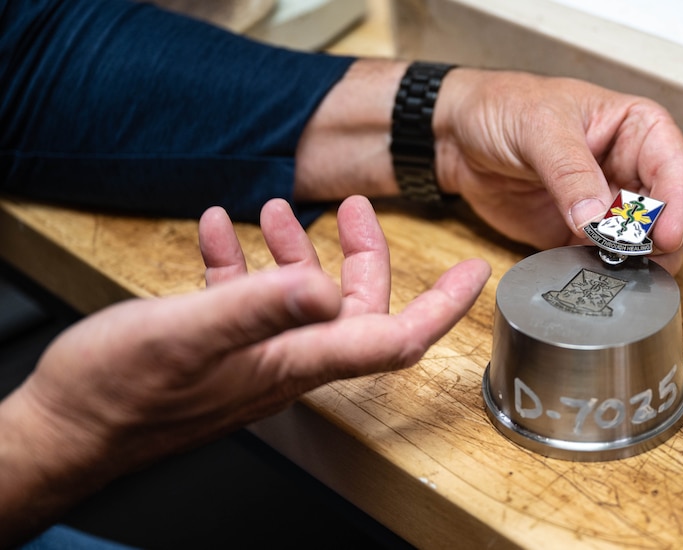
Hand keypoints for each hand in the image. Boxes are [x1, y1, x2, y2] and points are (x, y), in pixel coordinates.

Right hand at [0, 196, 488, 541]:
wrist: (63, 429)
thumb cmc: (119, 394)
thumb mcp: (188, 335)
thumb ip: (260, 308)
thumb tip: (325, 286)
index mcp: (294, 360)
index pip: (395, 337)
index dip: (442, 306)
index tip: (474, 272)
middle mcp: (284, 360)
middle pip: (354, 307)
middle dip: (363, 253)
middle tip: (353, 207)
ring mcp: (251, 354)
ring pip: (301, 297)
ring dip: (296, 250)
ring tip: (272, 210)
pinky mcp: (217, 347)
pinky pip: (247, 297)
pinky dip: (241, 261)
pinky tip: (220, 232)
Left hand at [435, 70, 682, 272]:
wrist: (456, 138)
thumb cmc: (502, 108)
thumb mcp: (539, 128)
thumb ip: (571, 173)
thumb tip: (600, 219)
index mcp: (634, 127)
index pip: (675, 165)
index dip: (678, 201)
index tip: (666, 233)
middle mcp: (628, 167)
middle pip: (667, 211)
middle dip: (659, 238)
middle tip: (637, 255)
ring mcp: (605, 204)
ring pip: (642, 242)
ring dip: (637, 260)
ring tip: (617, 268)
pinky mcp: (577, 233)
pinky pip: (602, 259)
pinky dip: (603, 271)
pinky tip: (593, 274)